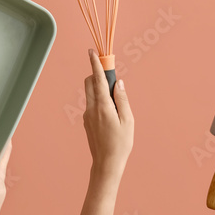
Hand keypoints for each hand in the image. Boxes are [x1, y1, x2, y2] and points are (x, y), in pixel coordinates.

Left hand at [83, 50, 132, 178]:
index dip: (95, 64)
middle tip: (113, 80)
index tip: (91, 52)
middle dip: (98, 75)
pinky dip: (100, 101)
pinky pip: (92, 104)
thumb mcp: (128, 121)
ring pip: (90, 93)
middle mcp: (91, 108)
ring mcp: (87, 114)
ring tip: (117, 104)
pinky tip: (112, 115)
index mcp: (102, 106)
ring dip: (100, 89)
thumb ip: (122, 99)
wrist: (106, 163)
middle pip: (90, 83)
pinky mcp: (86, 121)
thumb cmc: (121, 144)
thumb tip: (119, 83)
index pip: (97, 79)